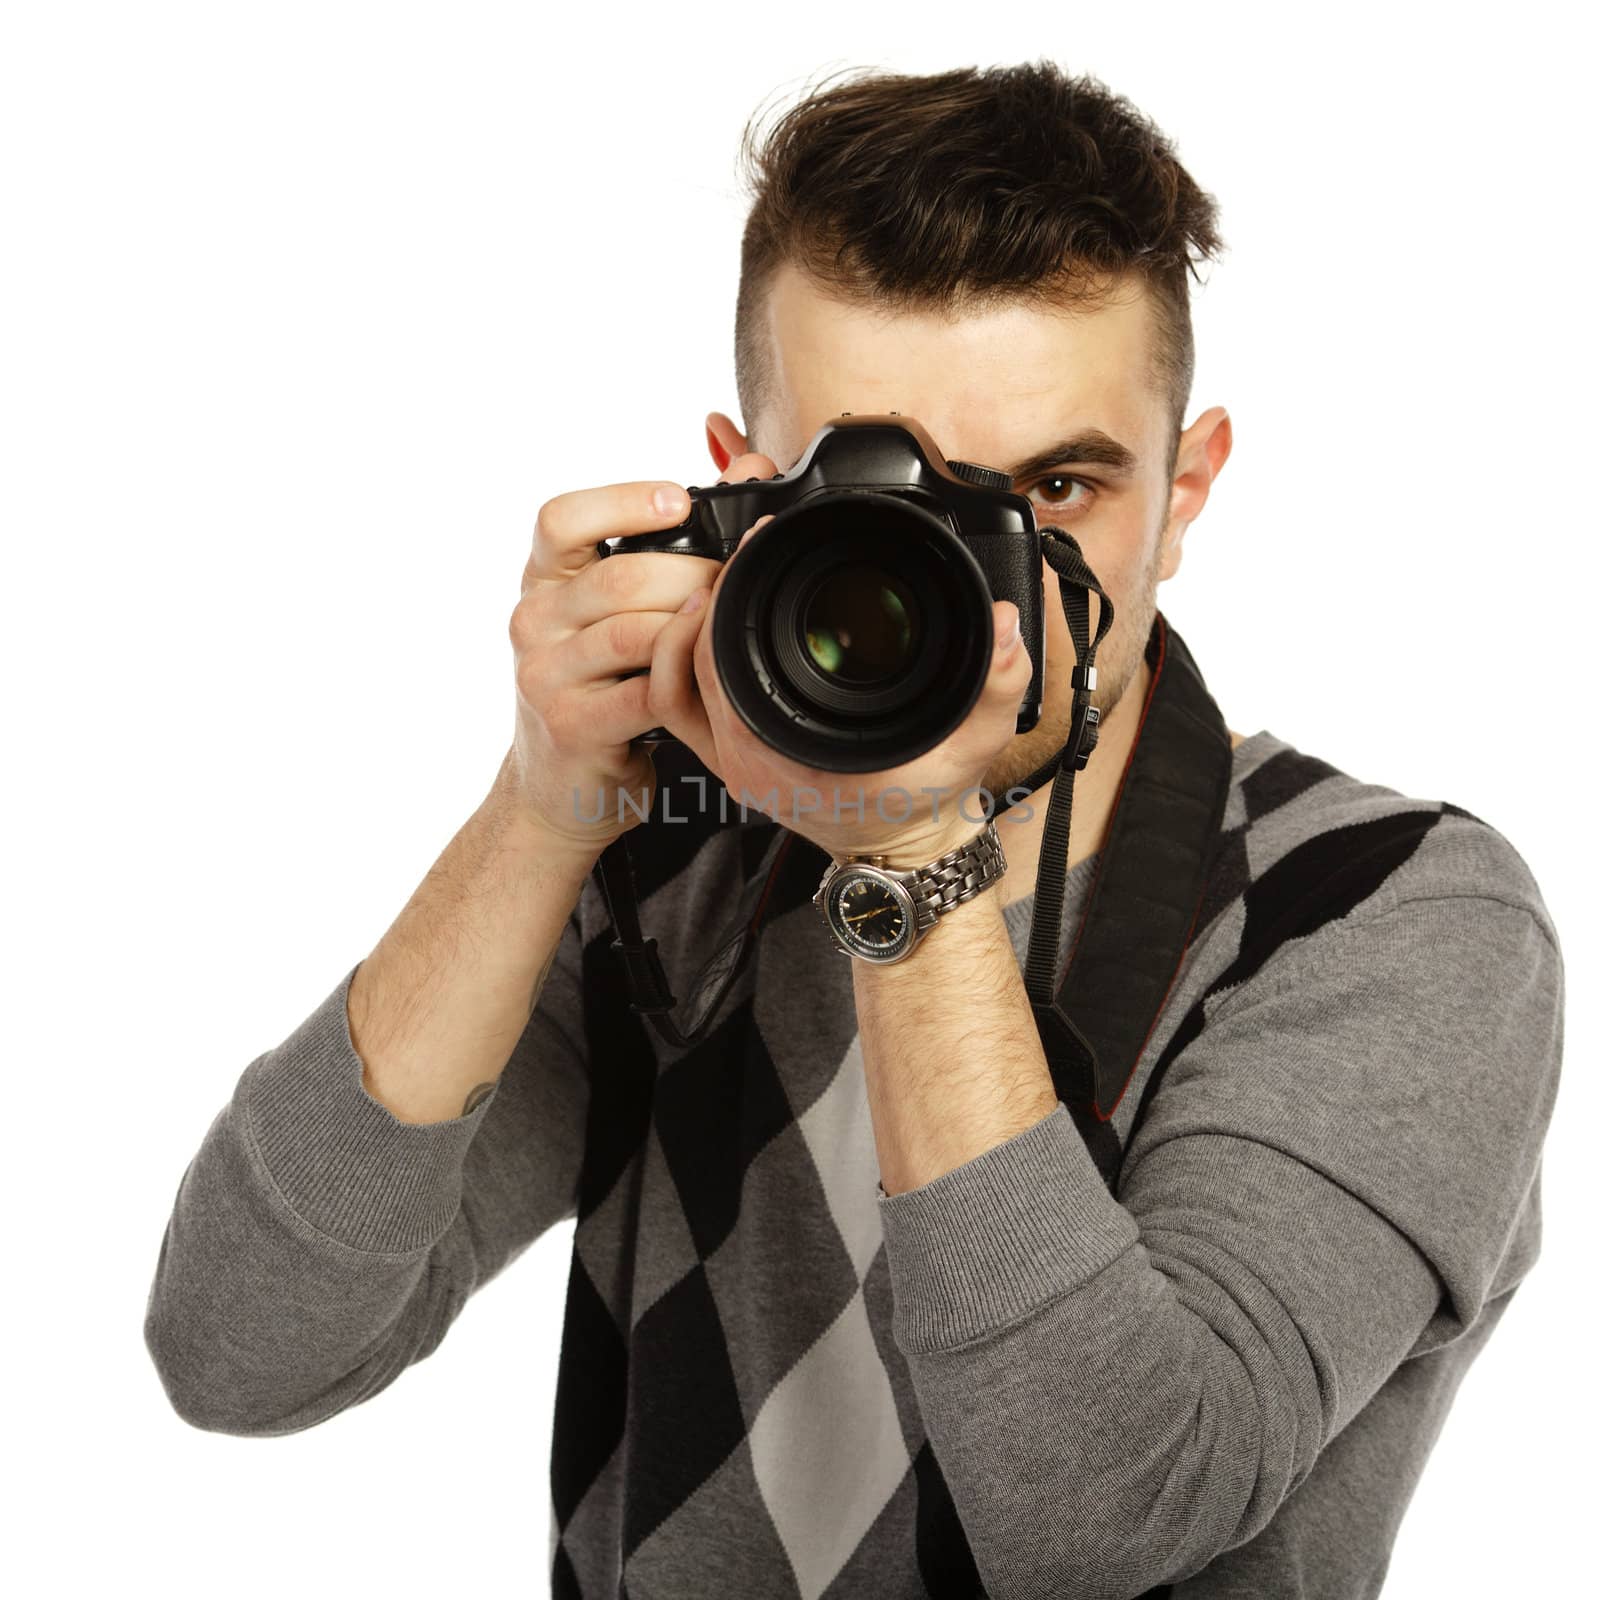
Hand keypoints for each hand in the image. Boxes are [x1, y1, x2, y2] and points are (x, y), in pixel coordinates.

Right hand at [503, 476, 723, 862]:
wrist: (559, 786)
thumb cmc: (602, 685)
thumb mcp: (613, 612)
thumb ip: (664, 545)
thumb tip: (744, 463)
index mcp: (543, 580)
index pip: (559, 519)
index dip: (622, 502)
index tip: (680, 500)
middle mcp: (532, 620)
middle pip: (621, 576)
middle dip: (695, 574)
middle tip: (738, 581)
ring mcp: (545, 675)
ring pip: (635, 632)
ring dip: (695, 626)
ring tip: (727, 625)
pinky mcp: (571, 725)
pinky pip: (645, 691)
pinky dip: (686, 679)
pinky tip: (708, 676)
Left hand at [643, 451, 1033, 866]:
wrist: (907, 849)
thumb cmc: (925, 803)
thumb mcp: (971, 743)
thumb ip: (997, 685)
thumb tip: (1005, 626)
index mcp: (784, 757)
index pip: (717, 663)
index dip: (726, 595)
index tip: (755, 541)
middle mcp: (745, 759)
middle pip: (684, 663)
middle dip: (707, 592)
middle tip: (741, 542)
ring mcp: (733, 758)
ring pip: (673, 683)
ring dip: (687, 624)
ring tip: (723, 572)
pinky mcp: (735, 752)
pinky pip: (685, 702)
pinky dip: (688, 656)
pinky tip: (714, 617)